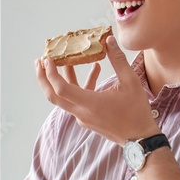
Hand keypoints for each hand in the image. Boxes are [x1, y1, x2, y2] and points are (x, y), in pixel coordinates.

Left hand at [35, 36, 159, 142]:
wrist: (140, 139)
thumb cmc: (136, 112)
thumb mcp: (130, 82)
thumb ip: (118, 60)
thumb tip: (109, 41)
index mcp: (89, 104)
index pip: (61, 88)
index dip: (51, 73)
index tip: (48, 59)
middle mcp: (81, 112)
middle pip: (53, 95)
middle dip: (44, 78)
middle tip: (39, 62)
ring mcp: (83, 117)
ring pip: (65, 97)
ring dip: (63, 79)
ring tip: (67, 60)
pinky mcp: (88, 118)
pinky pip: (77, 100)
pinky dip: (81, 86)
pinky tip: (95, 70)